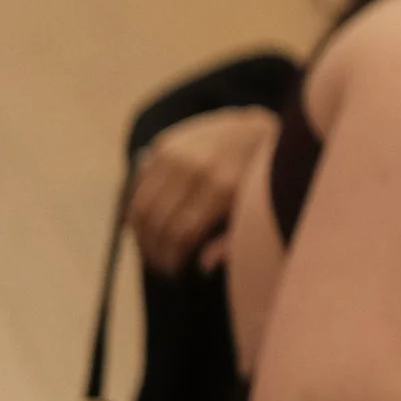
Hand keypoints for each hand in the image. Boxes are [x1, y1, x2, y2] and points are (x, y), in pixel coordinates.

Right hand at [128, 107, 277, 275]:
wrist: (258, 127)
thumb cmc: (262, 176)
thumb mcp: (260, 207)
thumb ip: (233, 238)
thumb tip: (203, 267)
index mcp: (223, 186)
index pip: (181, 233)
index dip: (173, 258)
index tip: (175, 272)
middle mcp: (195, 167)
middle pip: (157, 221)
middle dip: (155, 251)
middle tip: (162, 266)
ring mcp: (177, 153)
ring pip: (141, 205)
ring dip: (141, 235)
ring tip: (152, 251)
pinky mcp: (164, 143)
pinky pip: (138, 186)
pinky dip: (137, 210)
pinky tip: (148, 227)